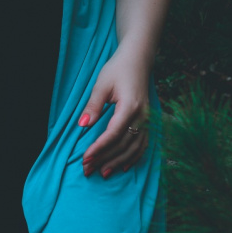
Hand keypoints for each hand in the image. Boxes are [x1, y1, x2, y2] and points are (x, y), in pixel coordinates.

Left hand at [78, 46, 150, 179]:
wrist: (137, 60)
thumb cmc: (117, 69)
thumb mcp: (102, 84)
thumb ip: (93, 106)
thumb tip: (82, 126)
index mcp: (130, 106)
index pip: (113, 134)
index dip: (99, 148)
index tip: (85, 158)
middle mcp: (142, 116)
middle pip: (123, 144)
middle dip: (105, 158)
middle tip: (88, 170)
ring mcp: (148, 120)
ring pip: (134, 148)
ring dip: (118, 162)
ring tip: (103, 172)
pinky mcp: (149, 121)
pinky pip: (144, 145)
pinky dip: (134, 157)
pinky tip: (125, 166)